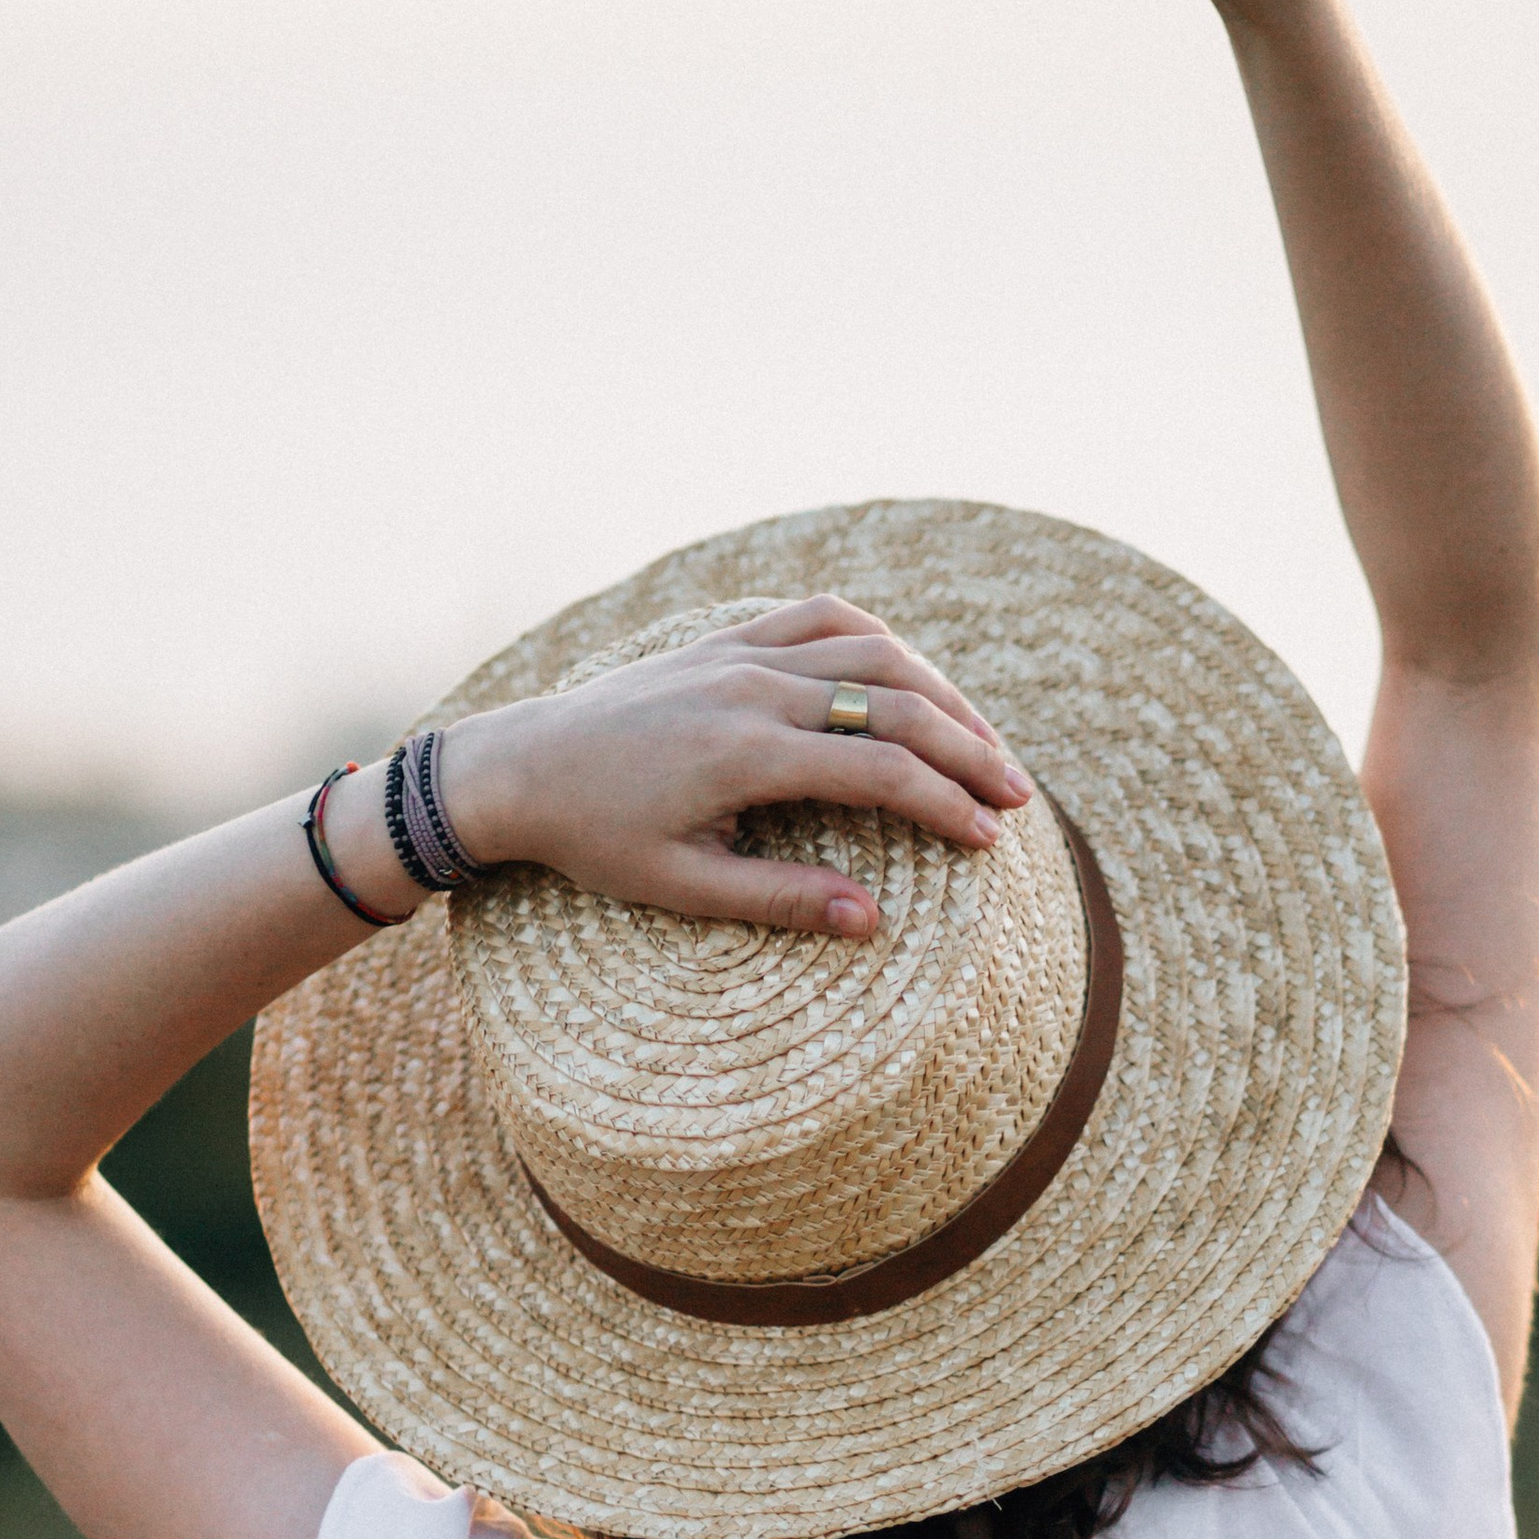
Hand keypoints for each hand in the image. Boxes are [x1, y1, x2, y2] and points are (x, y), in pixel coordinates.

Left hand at [434, 599, 1031, 939]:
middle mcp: (751, 689)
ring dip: (940, 690)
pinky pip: (823, 617)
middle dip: (967, 749)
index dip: (945, 803)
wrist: (520, 768)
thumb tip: (872, 921)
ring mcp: (741, 653)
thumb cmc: (596, 838)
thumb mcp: (682, 887)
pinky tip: (912, 676)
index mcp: (744, 753)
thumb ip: (781, 899)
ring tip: (983, 740)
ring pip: (870, 648)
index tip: (990, 838)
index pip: (879, 768)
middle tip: (1017, 795)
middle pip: (894, 701)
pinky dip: (879, 639)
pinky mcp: (728, 639)